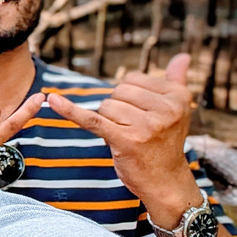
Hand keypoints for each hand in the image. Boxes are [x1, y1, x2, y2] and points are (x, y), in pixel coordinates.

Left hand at [47, 53, 200, 223]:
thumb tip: (183, 55)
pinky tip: (53, 100)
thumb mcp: (176, 109)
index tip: (143, 115)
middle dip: (117, 109)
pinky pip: (92, 120)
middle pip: (117, 92)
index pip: (131, 79)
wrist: (165, 181)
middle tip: (134, 129)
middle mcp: (166, 109)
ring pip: (106, 107)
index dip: (128, 97)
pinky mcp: (125, 140)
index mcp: (178, 96)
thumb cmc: (165, 142)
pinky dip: (70, 110)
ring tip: (128, 137)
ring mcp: (147, 126)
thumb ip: (176, 80)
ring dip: (109, 121)